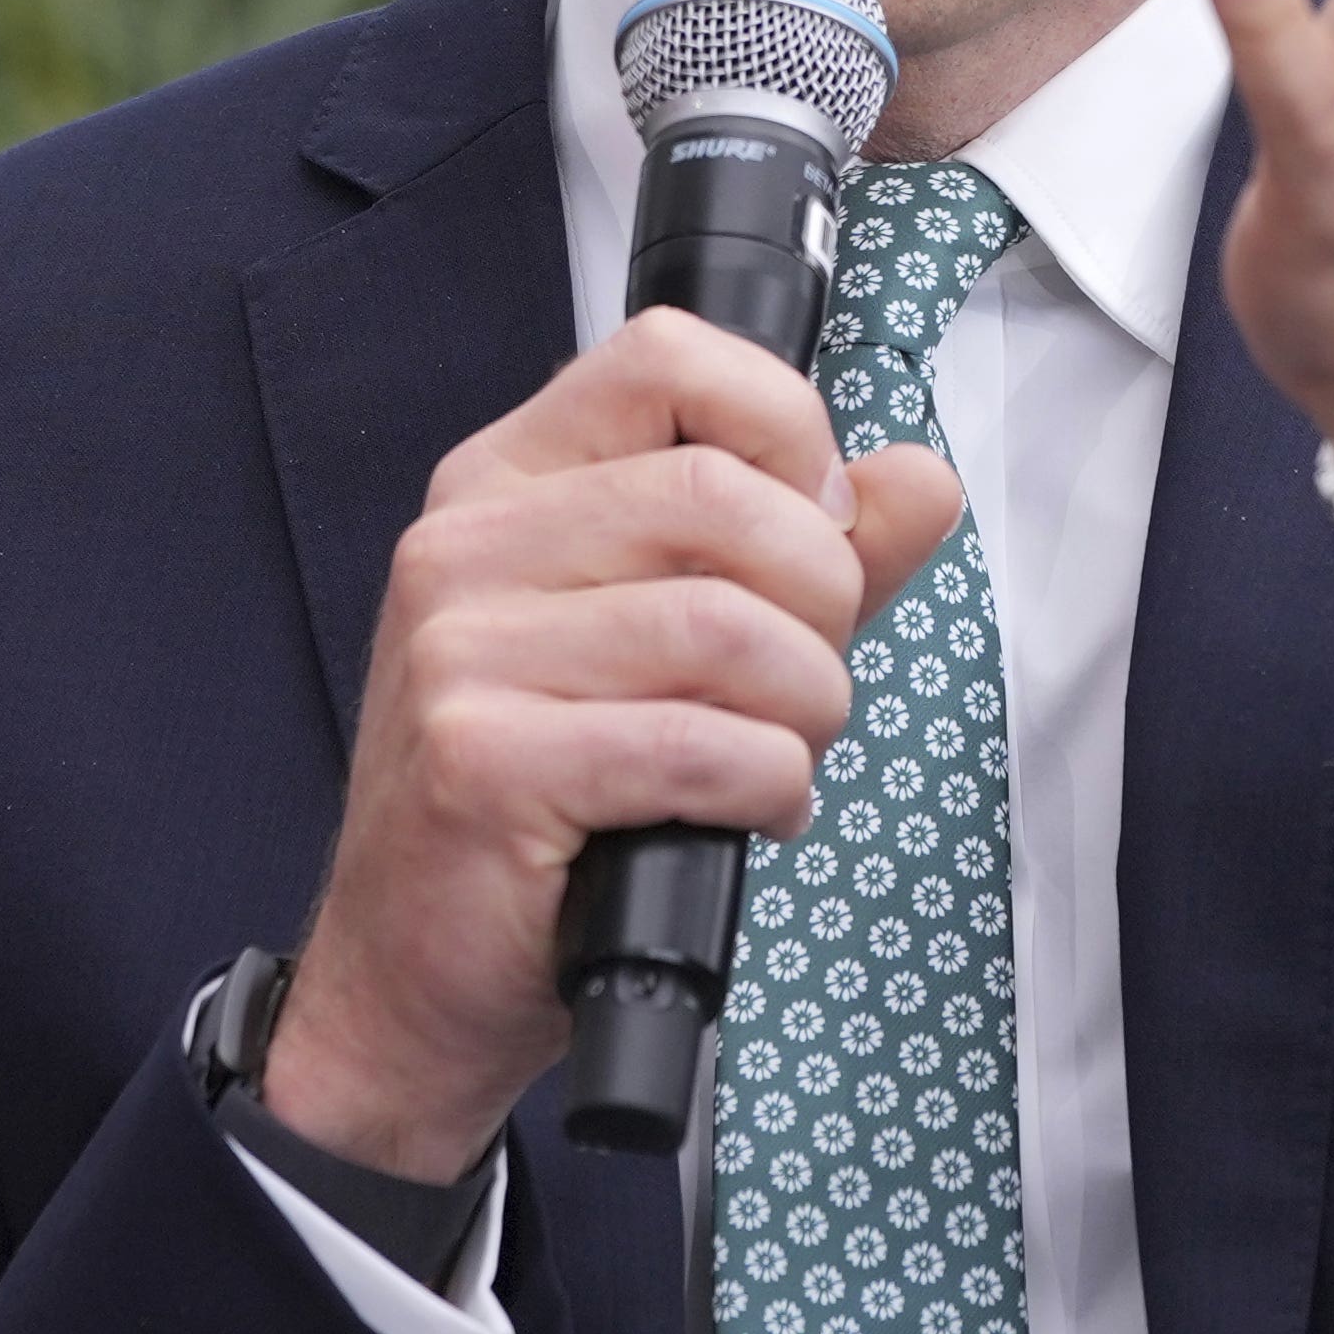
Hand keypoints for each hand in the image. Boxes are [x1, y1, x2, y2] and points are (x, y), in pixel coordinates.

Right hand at [262, 309, 963, 1181]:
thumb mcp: (682, 649)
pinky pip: (701, 744)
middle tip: (807, 681)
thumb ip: (807, 555)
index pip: (667, 357)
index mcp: (507, 483)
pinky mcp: (481, 761)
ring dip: (806, 709)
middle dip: (822, 599)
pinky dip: (767, 785)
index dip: (786, 429)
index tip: (814, 527)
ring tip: (779, 755)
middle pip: (722, 493)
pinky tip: (746, 810)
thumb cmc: (550, 807)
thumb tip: (920, 479)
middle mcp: (465, 544)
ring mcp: (460, 650)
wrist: (413, 976)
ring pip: (728, 626)